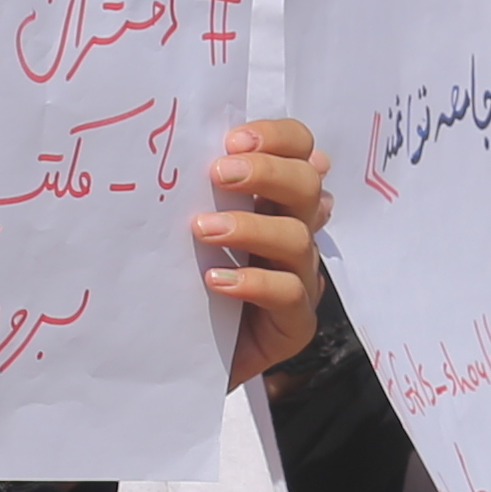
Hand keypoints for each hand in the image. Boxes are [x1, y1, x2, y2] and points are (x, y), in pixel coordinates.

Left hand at [198, 119, 329, 383]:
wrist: (183, 354)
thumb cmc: (186, 281)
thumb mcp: (193, 229)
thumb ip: (204, 192)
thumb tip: (194, 149)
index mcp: (276, 200)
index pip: (301, 151)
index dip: (278, 138)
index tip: (232, 140)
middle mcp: (296, 230)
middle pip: (307, 185)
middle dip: (266, 172)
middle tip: (219, 174)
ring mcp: (300, 276)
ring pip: (297, 238)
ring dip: (251, 227)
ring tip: (203, 229)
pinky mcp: (295, 321)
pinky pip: (288, 293)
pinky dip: (254, 281)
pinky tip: (217, 281)